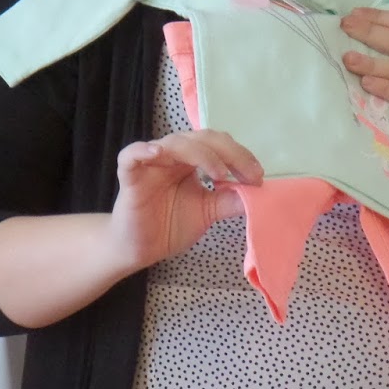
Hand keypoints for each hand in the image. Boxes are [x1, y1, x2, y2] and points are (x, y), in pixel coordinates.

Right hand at [112, 129, 262, 268]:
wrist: (140, 249)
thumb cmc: (170, 226)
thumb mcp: (207, 212)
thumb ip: (228, 201)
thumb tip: (256, 191)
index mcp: (190, 160)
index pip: (217, 145)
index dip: (240, 156)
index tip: (257, 177)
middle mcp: (172, 156)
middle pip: (201, 138)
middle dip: (229, 152)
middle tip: (248, 174)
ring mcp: (150, 163)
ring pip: (175, 143)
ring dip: (201, 154)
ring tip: (219, 173)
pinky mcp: (130, 176)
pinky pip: (131, 155)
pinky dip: (143, 150)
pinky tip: (158, 153)